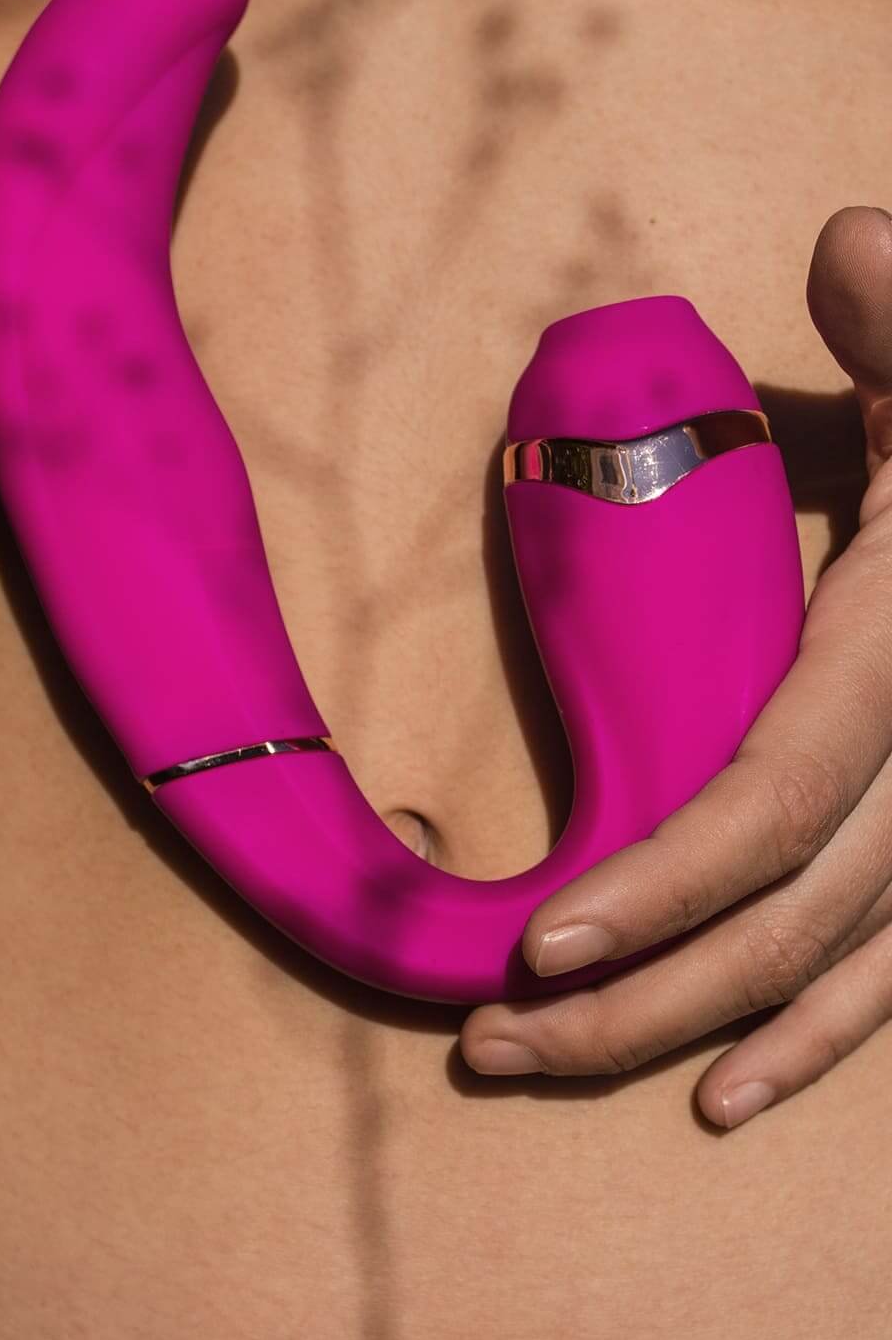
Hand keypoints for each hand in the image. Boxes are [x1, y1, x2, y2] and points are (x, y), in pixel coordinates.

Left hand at [460, 205, 891, 1128]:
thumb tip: (839, 244)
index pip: (780, 798)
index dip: (668, 883)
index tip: (543, 940)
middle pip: (785, 923)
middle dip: (634, 999)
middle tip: (488, 1041)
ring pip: (828, 972)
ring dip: (684, 1035)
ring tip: (544, 1065)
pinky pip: (890, 979)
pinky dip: (812, 1045)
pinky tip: (724, 1095)